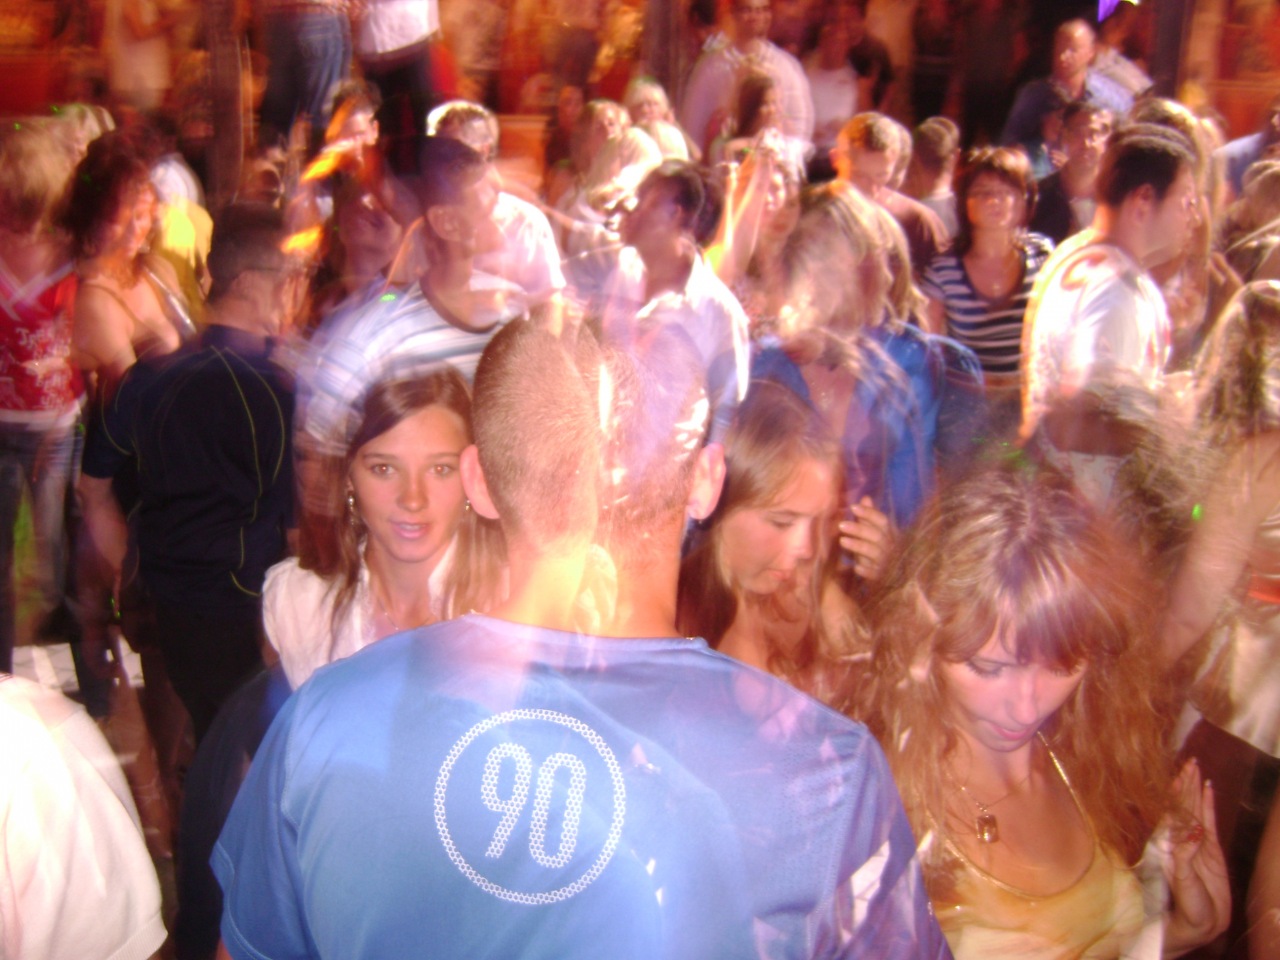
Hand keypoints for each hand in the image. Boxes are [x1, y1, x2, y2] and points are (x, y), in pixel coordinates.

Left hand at [838, 497, 893, 580]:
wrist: (890, 578)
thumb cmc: (877, 551)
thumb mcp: (874, 533)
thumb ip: (869, 518)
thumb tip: (865, 498)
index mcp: (890, 534)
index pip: (882, 521)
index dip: (869, 513)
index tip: (853, 507)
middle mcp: (890, 547)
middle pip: (876, 536)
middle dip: (859, 529)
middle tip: (841, 525)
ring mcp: (886, 563)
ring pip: (874, 553)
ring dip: (859, 546)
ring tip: (842, 541)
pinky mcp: (881, 577)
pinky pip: (875, 574)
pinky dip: (866, 571)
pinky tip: (855, 568)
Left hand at [1162, 758, 1230, 956]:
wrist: (1195, 924)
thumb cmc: (1181, 905)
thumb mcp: (1180, 880)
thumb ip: (1185, 857)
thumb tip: (1193, 832)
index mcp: (1167, 843)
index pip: (1170, 811)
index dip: (1174, 791)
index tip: (1176, 771)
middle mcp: (1180, 839)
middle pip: (1183, 805)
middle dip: (1185, 783)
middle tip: (1188, 761)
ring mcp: (1196, 844)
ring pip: (1195, 810)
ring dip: (1195, 790)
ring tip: (1196, 769)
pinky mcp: (1211, 852)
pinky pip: (1209, 823)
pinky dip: (1209, 805)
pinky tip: (1209, 790)